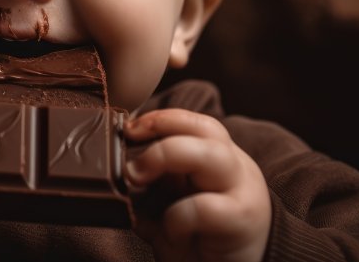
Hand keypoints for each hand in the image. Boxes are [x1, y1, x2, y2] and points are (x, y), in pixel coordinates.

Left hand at [126, 109, 270, 261]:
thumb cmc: (204, 240)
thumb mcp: (175, 205)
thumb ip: (156, 187)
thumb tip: (117, 170)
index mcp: (220, 158)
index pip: (195, 122)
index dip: (160, 119)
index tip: (129, 129)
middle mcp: (235, 167)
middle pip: (206, 129)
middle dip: (160, 130)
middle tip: (130, 158)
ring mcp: (242, 191)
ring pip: (212, 154)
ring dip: (165, 157)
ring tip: (136, 178)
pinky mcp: (241, 221)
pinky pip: (204, 207)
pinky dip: (177, 217)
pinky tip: (171, 233)